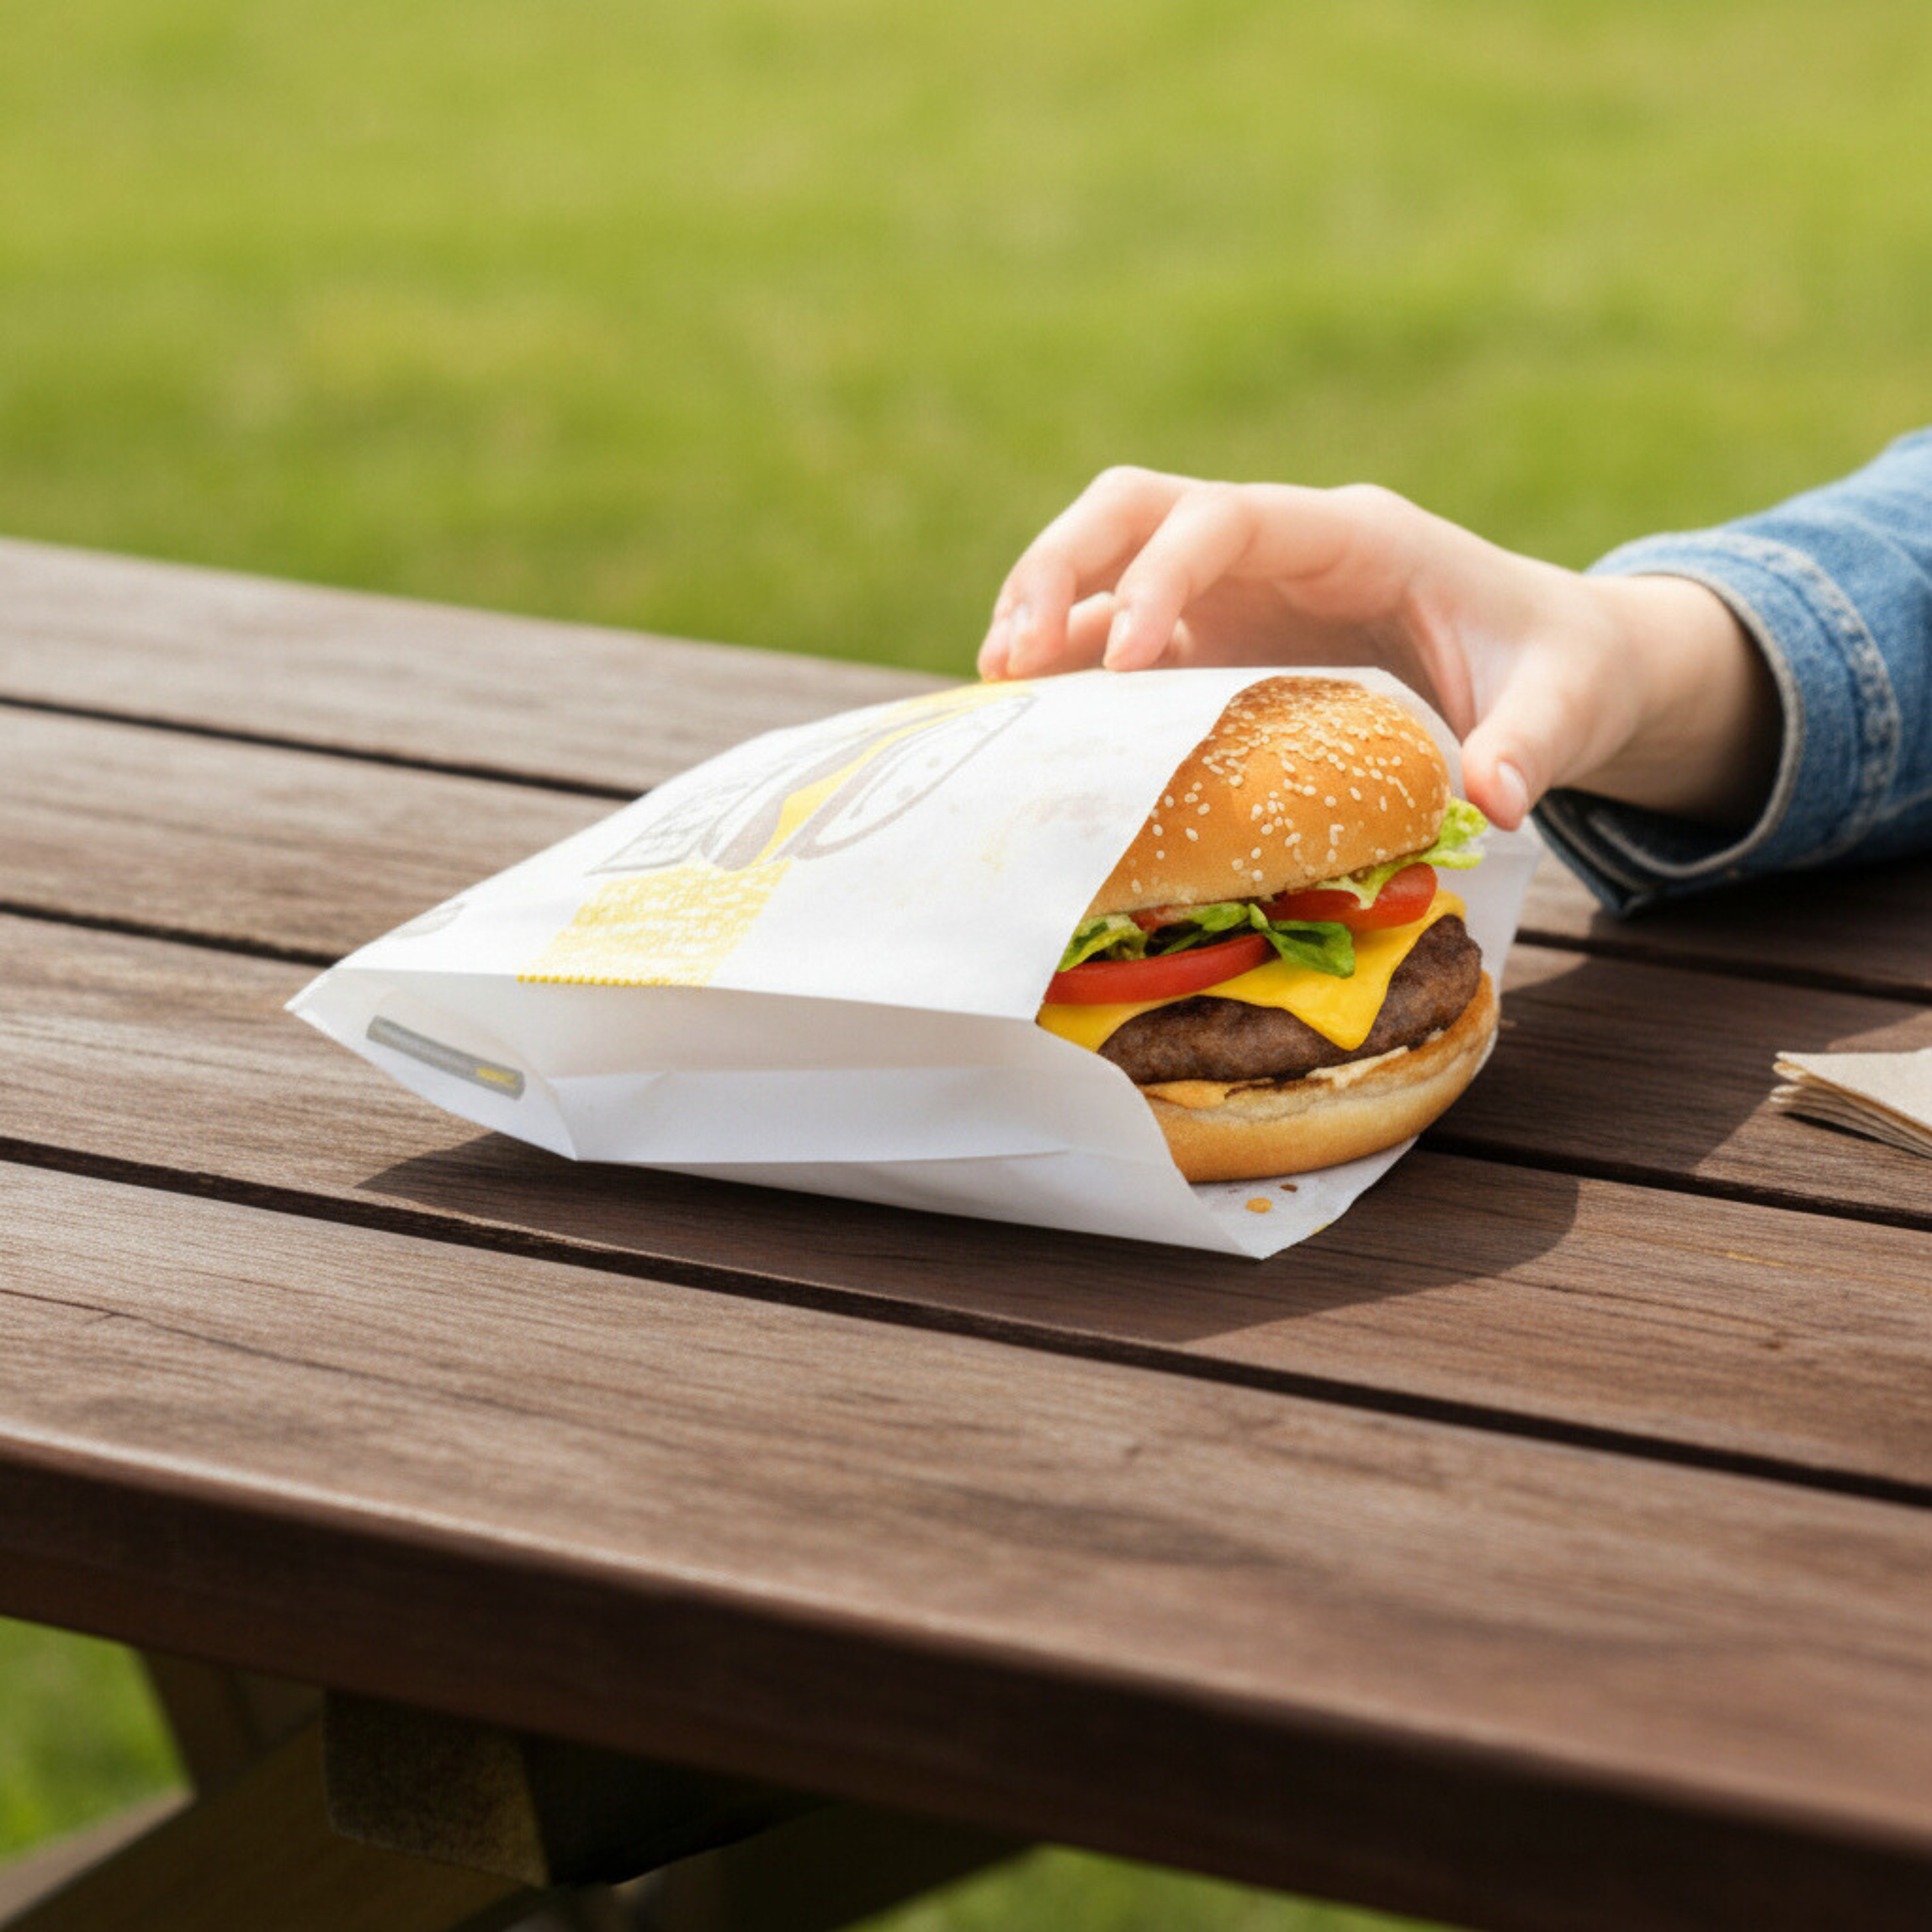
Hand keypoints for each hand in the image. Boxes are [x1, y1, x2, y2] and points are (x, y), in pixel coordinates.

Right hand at [977, 467, 1778, 829]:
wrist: (1550, 665)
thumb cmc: (1555, 669)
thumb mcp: (1566, 703)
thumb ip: (1533, 742)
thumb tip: (1493, 800)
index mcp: (1354, 535)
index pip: (1231, 517)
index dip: (1165, 572)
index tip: (1128, 656)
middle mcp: (1275, 550)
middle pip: (1135, 509)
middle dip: (1062, 567)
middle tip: (1010, 659)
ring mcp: (1232, 594)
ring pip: (1106, 564)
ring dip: (1042, 613)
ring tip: (992, 692)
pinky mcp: (1210, 644)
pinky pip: (1116, 639)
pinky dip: (1067, 675)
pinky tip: (1026, 729)